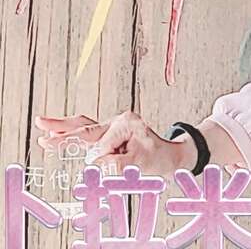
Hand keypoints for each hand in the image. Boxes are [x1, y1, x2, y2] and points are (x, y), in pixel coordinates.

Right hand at [35, 111, 193, 179]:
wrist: (169, 156)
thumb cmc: (158, 158)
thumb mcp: (141, 163)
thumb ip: (117, 164)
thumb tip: (95, 163)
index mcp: (127, 124)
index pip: (103, 147)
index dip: (104, 162)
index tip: (113, 169)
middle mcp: (118, 121)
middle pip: (86, 127)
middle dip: (64, 132)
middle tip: (42, 131)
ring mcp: (112, 126)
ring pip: (83, 126)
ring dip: (62, 128)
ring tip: (41, 123)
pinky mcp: (108, 133)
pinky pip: (87, 131)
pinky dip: (71, 132)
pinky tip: (53, 132)